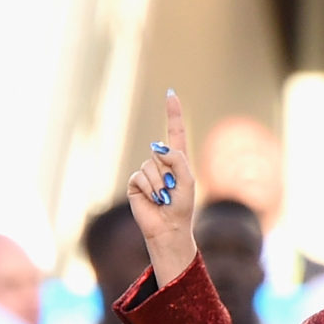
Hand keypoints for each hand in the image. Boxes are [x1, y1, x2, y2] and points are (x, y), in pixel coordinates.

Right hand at [124, 90, 198, 287]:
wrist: (168, 228)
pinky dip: (149, 188)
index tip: (170, 94)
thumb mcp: (187, 180)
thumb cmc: (182, 207)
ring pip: (150, 165)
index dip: (172, 113)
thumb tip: (156, 148)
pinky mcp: (135, 183)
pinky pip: (140, 176)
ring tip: (164, 198)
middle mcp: (161, 163)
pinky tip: (153, 200)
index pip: (175, 131)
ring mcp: (147, 173)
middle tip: (172, 191)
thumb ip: (177, 159)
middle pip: (161, 151)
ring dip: (159, 184)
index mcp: (177, 160)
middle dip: (168, 171)